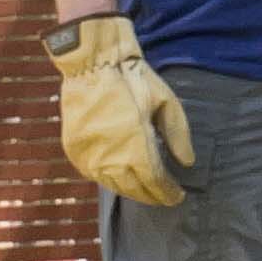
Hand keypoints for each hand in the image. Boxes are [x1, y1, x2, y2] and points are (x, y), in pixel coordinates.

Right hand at [48, 16, 194, 203]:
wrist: (93, 64)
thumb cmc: (133, 80)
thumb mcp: (166, 102)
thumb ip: (178, 135)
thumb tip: (187, 162)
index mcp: (136, 148)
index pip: (155, 183)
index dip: (168, 193)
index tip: (178, 195)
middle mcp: (111, 160)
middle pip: (135, 190)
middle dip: (152, 195)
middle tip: (163, 196)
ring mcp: (89, 158)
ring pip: (113, 186)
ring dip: (131, 190)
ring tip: (144, 189)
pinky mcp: (74, 152)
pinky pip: (94, 175)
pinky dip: (110, 179)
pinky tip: (120, 177)